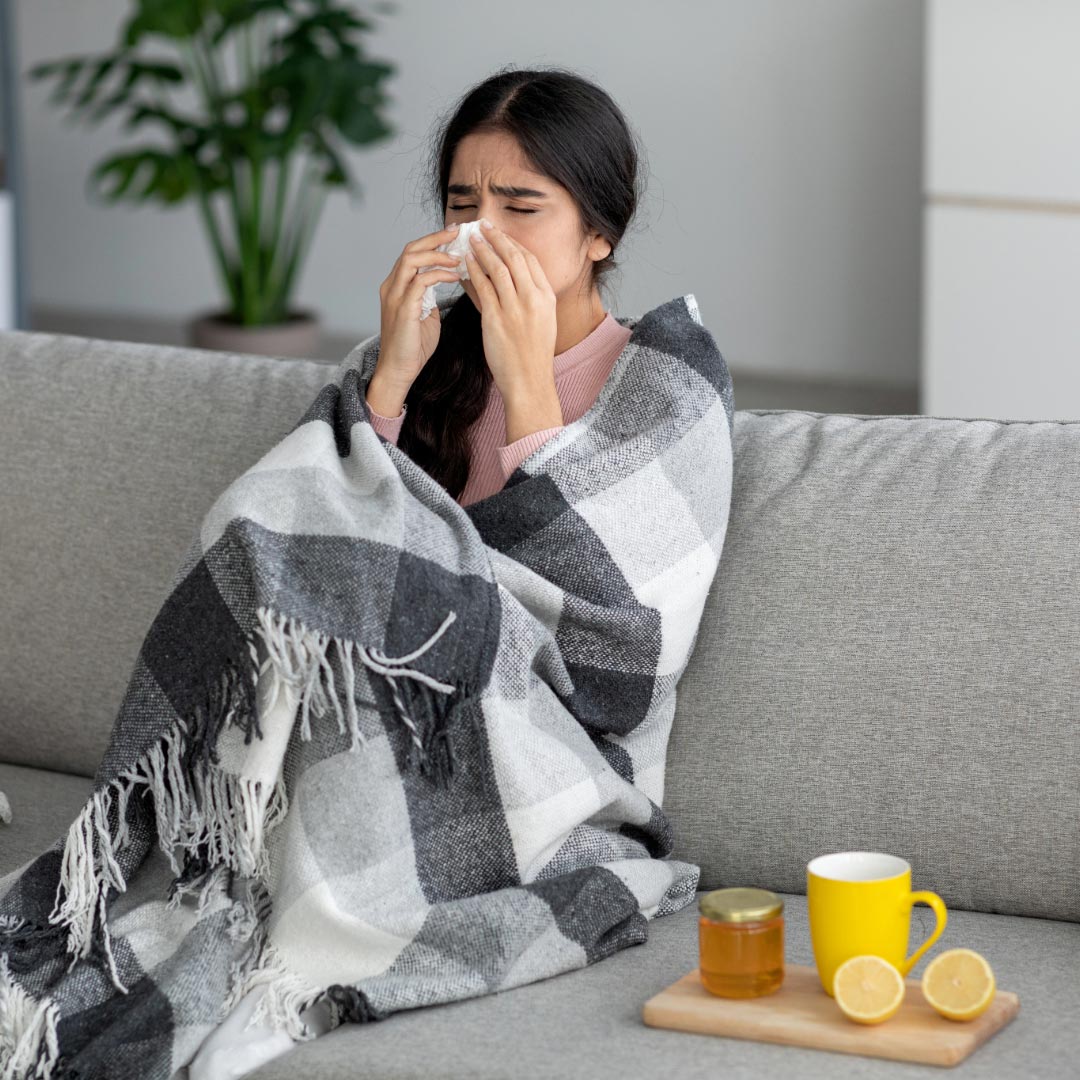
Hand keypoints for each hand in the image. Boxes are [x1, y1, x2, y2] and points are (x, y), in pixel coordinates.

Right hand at [376, 224, 462, 389]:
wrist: (399, 370)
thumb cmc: (413, 346)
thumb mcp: (425, 315)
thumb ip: (430, 297)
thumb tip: (445, 283)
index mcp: (396, 286)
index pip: (412, 253)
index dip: (433, 241)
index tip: (454, 234)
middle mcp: (392, 286)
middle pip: (411, 248)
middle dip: (435, 237)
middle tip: (458, 232)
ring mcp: (395, 296)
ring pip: (412, 259)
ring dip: (438, 254)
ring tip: (458, 255)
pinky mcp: (403, 308)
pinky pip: (421, 281)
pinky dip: (439, 274)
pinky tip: (455, 276)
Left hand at [464, 221, 557, 399]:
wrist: (529, 381)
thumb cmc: (533, 355)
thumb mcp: (543, 321)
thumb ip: (531, 298)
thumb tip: (512, 277)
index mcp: (547, 297)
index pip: (530, 260)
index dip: (513, 243)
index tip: (501, 234)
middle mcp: (533, 299)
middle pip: (514, 257)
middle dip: (497, 237)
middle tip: (483, 226)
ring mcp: (515, 308)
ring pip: (496, 268)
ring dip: (482, 249)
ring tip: (470, 239)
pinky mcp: (496, 319)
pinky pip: (482, 287)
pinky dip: (472, 271)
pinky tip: (464, 263)